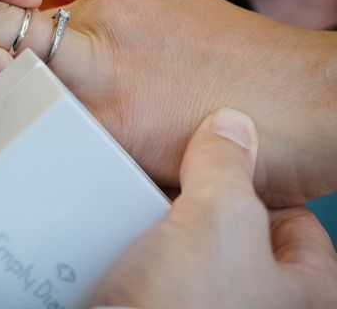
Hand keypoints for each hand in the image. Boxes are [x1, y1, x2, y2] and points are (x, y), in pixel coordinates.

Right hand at [0, 0, 336, 206]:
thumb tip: (28, 116)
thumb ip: (74, 137)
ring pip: (52, 19)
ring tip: (115, 77)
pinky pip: (92, 2)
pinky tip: (132, 55)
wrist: (309, 100)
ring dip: (58, 48)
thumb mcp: (137, 167)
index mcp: (95, 94)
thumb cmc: (234, 150)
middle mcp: (97, 34)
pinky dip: (96, 29)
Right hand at [92, 108, 336, 308]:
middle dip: (200, 206)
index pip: (301, 226)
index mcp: (301, 295)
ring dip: (160, 228)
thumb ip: (228, 165)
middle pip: (236, 234)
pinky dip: (138, 254)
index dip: (265, 190)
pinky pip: (154, 272)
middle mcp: (257, 307)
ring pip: (189, 252)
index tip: (228, 168)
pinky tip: (118, 242)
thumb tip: (231, 127)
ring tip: (139, 214)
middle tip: (174, 188)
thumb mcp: (217, 218)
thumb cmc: (184, 308)